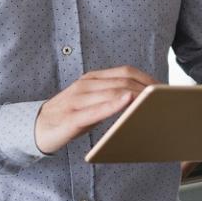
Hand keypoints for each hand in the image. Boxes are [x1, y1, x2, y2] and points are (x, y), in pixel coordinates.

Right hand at [34, 67, 157, 153]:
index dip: (147, 78)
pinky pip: (94, 110)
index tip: (164, 88)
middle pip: (122, 81)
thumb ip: (111, 98)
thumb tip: (139, 101)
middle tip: (165, 98)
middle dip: (146, 89)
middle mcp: (85, 85)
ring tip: (153, 101)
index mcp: (92, 79)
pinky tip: (126, 102)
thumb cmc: (69, 117)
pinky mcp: (71, 117)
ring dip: (134, 96)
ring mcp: (77, 99)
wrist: (36, 128)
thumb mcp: (92, 103)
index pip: (125, 72)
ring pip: (111, 93)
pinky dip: (112, 105)